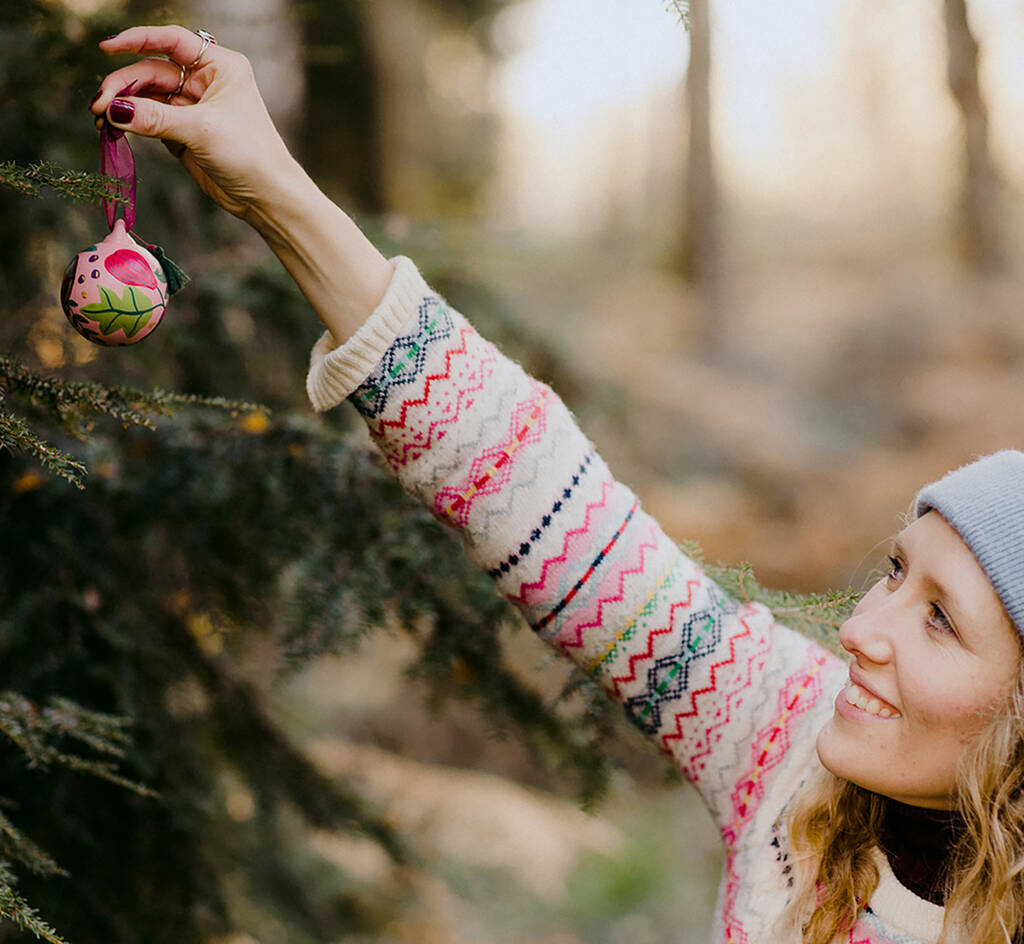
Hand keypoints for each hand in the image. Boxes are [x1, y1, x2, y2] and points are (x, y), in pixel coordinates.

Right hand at [91, 25, 299, 222]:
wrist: (266, 196)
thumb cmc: (249, 154)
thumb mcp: (201, 130)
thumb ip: (155, 118)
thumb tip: (114, 110)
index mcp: (220, 67)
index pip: (172, 41)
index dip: (138, 39)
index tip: (107, 48)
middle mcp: (206, 82)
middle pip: (152, 71)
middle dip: (124, 87)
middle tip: (99, 107)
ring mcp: (193, 108)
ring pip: (147, 97)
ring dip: (123, 107)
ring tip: (101, 122)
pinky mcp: (184, 134)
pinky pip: (150, 122)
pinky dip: (131, 125)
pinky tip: (113, 131)